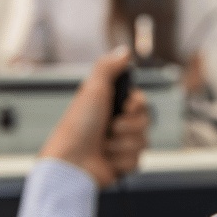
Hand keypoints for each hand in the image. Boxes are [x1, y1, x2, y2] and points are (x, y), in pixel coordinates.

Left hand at [38, 48, 148, 186]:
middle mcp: (117, 123)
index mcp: (111, 105)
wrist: (70, 163)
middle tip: (111, 127)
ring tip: (104, 146)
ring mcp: (120, 145)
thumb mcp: (92, 88)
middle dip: (129, 126)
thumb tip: (126, 51)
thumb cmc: (78, 124)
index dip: (137, 105)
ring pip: (143, 141)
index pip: (141, 101)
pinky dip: (120, 160)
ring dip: (122, 144)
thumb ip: (108, 67)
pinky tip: (106, 160)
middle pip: (146, 120)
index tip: (125, 107)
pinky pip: (137, 160)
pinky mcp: (121, 165)